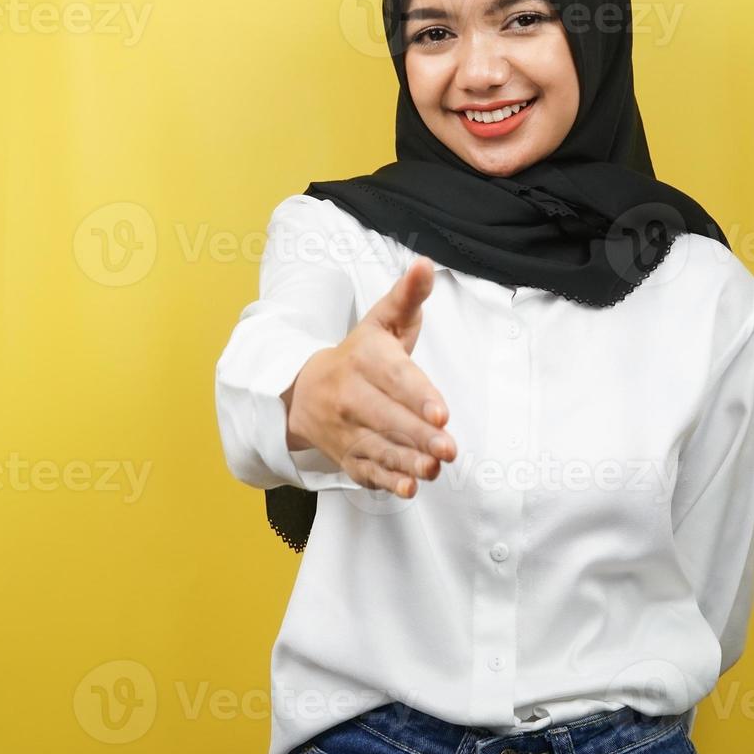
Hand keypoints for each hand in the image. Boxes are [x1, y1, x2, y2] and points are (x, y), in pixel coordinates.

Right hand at [281, 256, 456, 497]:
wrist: (305, 390)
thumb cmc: (360, 354)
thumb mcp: (381, 320)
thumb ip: (407, 296)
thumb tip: (424, 265)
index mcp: (363, 359)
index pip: (393, 378)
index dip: (418, 396)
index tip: (442, 413)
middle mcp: (350, 396)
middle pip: (386, 418)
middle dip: (418, 435)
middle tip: (448, 449)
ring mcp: (346, 429)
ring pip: (378, 448)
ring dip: (407, 461)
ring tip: (434, 469)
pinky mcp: (347, 456)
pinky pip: (366, 470)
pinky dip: (386, 482)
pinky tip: (408, 487)